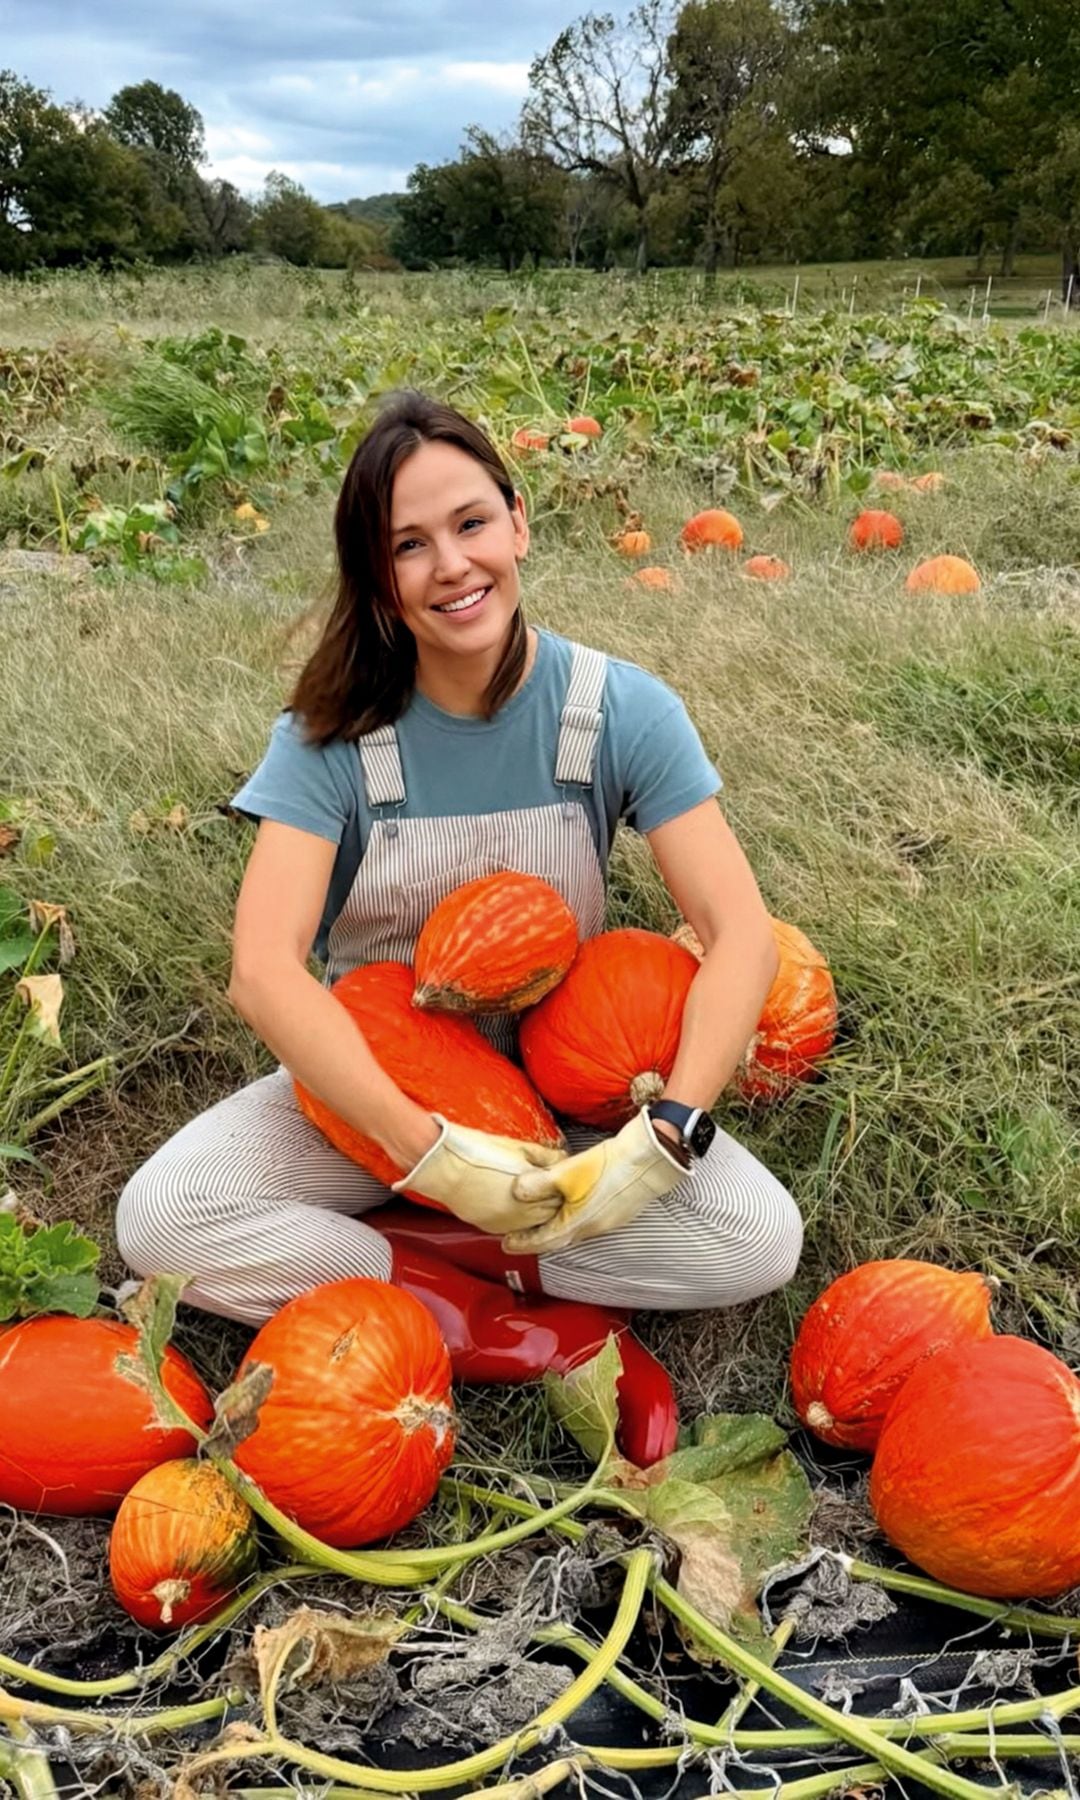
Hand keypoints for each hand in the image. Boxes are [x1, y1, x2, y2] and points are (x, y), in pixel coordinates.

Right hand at [392, 1115, 567, 1234]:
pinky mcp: (490, 1228)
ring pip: (534, 1225)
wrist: (442, 1166)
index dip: (563, 1186)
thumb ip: (545, 1156)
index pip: (560, 1196)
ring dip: (538, 1213)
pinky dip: (520, 1219)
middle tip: (553, 1188)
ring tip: (534, 1197)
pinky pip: (514, 1228)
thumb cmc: (476, 1152)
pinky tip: (517, 1206)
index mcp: (532, 1191)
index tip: (563, 1178)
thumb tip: (562, 1159)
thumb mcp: (517, 1147)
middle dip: (553, 1200)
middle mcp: (522, 1213)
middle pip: (551, 1213)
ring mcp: (506, 1224)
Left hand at [501, 1109, 686, 1254]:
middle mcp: (592, 1227)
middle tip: (520, 1234)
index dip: (523, 1242)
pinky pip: (590, 1220)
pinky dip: (574, 1216)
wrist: (650, 1159)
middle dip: (538, 1237)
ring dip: (557, 1227)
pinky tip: (573, 1203)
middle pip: (560, 1238)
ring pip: (576, 1229)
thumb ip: (539, 1183)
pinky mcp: (619, 1210)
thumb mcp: (566, 1172)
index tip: (506, 1244)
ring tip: (543, 1219)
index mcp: (576, 1223)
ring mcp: (608, 1220)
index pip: (543, 1240)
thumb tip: (516, 1191)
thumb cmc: (609, 1165)